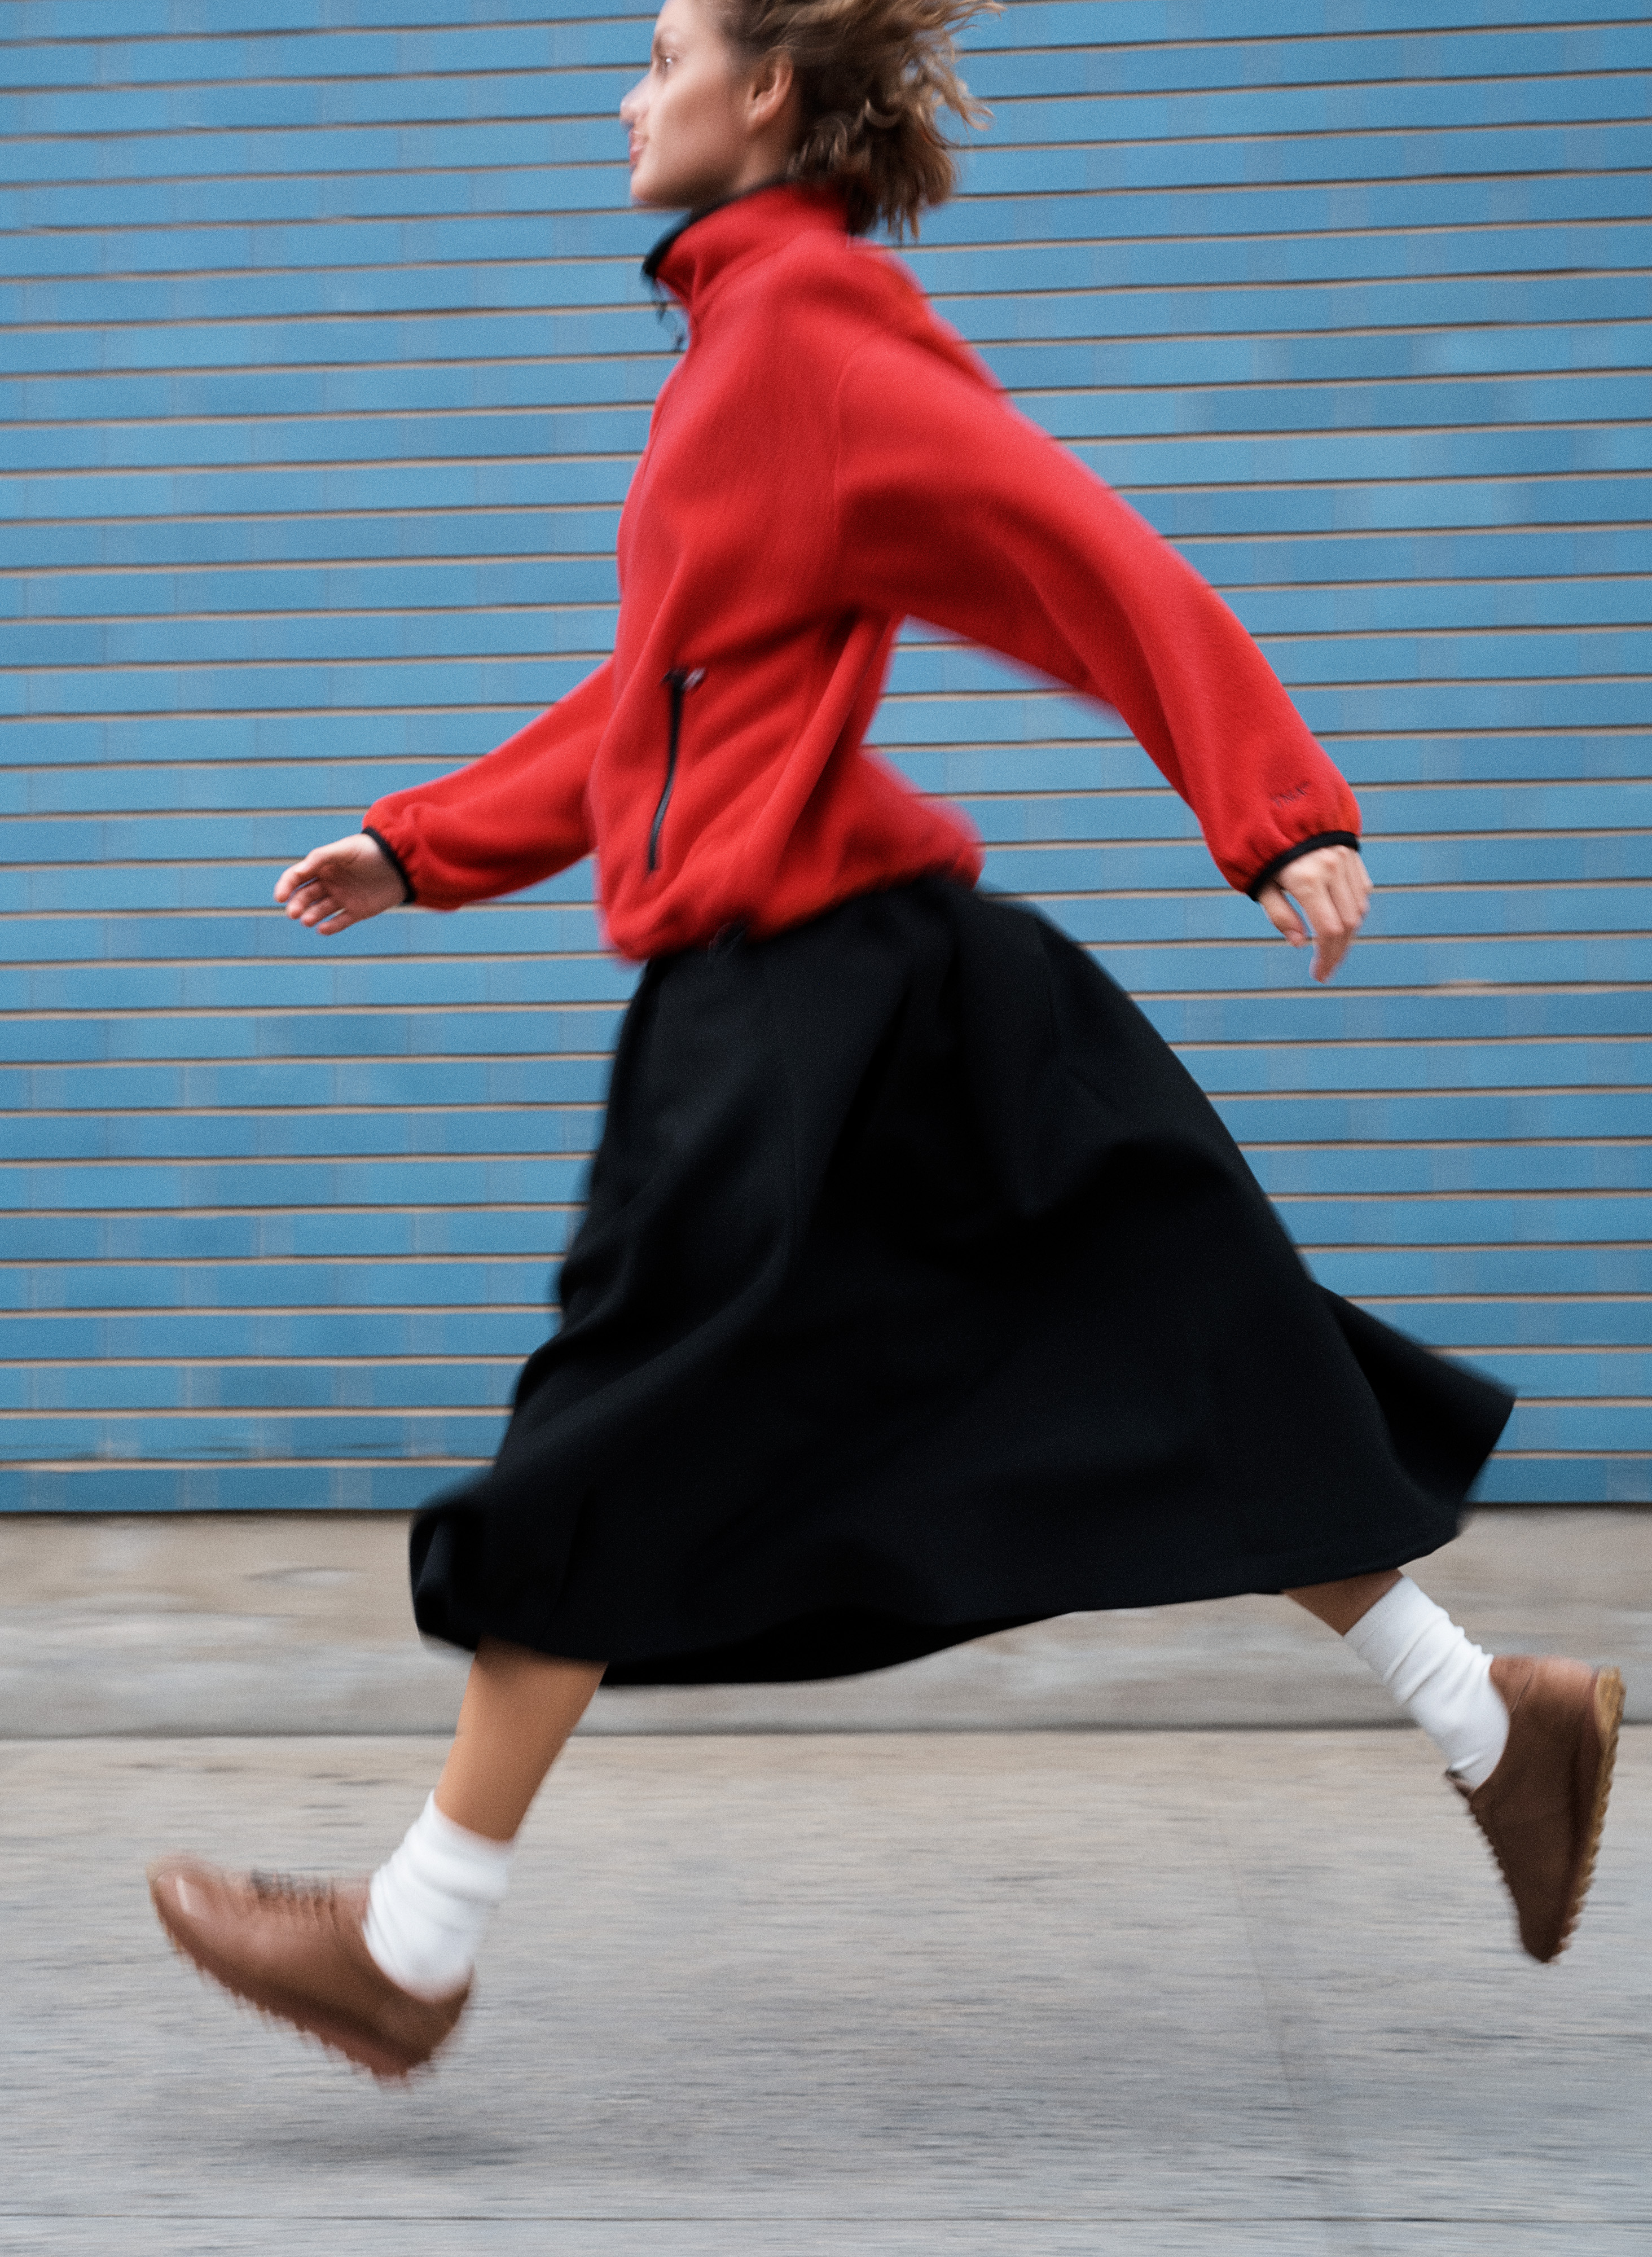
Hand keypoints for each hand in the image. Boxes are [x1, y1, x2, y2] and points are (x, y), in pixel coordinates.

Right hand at [274, 833, 404, 933]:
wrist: (402, 862)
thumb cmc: (370, 850)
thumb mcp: (345, 849)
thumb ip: (321, 858)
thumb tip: (299, 871)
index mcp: (323, 866)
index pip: (297, 877)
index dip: (285, 886)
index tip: (279, 897)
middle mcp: (330, 883)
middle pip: (306, 896)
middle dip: (297, 904)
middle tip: (293, 913)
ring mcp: (343, 898)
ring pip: (320, 910)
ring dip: (311, 916)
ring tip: (307, 920)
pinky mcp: (357, 911)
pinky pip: (340, 922)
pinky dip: (330, 927)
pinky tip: (322, 929)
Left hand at [1255, 844, 1369, 982]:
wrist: (1277, 796)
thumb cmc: (1259, 844)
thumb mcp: (1260, 881)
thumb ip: (1279, 914)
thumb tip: (1300, 943)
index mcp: (1306, 879)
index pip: (1327, 931)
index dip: (1326, 958)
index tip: (1319, 975)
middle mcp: (1331, 868)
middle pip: (1348, 925)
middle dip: (1338, 952)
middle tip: (1325, 969)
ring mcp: (1346, 858)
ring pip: (1359, 909)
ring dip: (1348, 934)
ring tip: (1330, 948)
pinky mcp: (1352, 851)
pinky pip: (1362, 889)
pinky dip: (1354, 910)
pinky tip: (1340, 920)